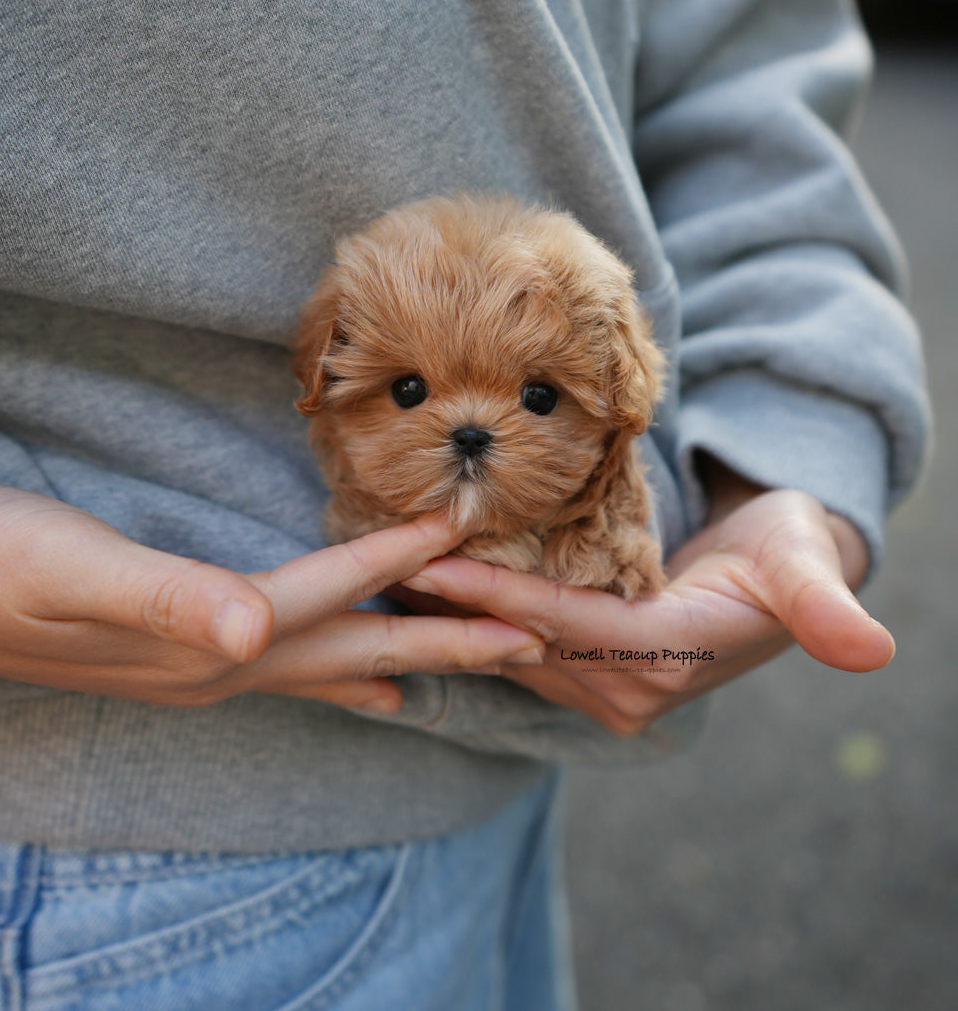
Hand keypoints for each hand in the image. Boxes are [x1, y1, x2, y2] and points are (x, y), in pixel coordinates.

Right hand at [0, 481, 544, 713]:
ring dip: (411, 654)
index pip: (328, 593)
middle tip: (534, 636)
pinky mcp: (186, 651)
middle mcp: (220, 663)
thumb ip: (167, 599)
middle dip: (447, 639)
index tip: (473, 537)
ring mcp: (204, 666)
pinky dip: (345, 666)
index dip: (399, 560)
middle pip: (357, 648)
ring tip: (476, 660)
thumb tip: (255, 629)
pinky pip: (295, 665)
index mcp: (207, 637)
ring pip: (334, 662)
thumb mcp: (71, 571)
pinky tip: (370, 675)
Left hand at [394, 487, 893, 735]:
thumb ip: (824, 606)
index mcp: (663, 661)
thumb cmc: (787, 549)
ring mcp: (598, 687)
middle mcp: (622, 689)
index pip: (563, 625)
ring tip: (371, 564)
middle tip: (368, 558)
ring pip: (502, 646)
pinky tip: (410, 580)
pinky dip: (463, 613)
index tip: (430, 559)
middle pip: (516, 641)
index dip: (497, 593)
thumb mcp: (807, 568)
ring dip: (440, 610)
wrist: (779, 570)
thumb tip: (872, 649)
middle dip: (444, 602)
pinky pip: (509, 642)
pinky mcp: (580, 670)